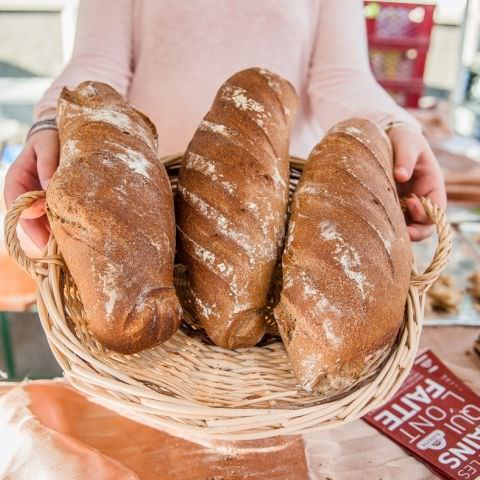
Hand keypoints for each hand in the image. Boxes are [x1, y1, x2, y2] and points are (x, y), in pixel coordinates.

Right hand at [4, 129, 58, 247]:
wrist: (57, 134)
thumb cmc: (49, 138)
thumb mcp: (47, 147)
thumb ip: (47, 165)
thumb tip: (50, 186)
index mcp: (15, 180)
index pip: (16, 204)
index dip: (29, 218)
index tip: (45, 224)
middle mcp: (24, 194)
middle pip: (28, 221)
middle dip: (41, 236)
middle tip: (58, 251)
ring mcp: (36, 200)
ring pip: (40, 224)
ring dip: (51, 237)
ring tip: (67, 251)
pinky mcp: (51, 203)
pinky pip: (52, 219)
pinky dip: (60, 229)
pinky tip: (73, 239)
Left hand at [388, 125, 445, 241]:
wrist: (387, 138)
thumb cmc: (402, 139)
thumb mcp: (406, 142)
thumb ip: (405, 158)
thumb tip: (401, 176)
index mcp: (431, 185)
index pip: (437, 209)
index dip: (426, 213)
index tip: (409, 203)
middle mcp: (420, 199)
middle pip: (424, 226)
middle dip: (414, 233)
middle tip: (399, 233)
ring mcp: (404, 206)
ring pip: (406, 228)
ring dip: (398, 233)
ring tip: (383, 232)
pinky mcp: (389, 207)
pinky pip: (390, 223)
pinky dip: (385, 227)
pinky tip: (373, 226)